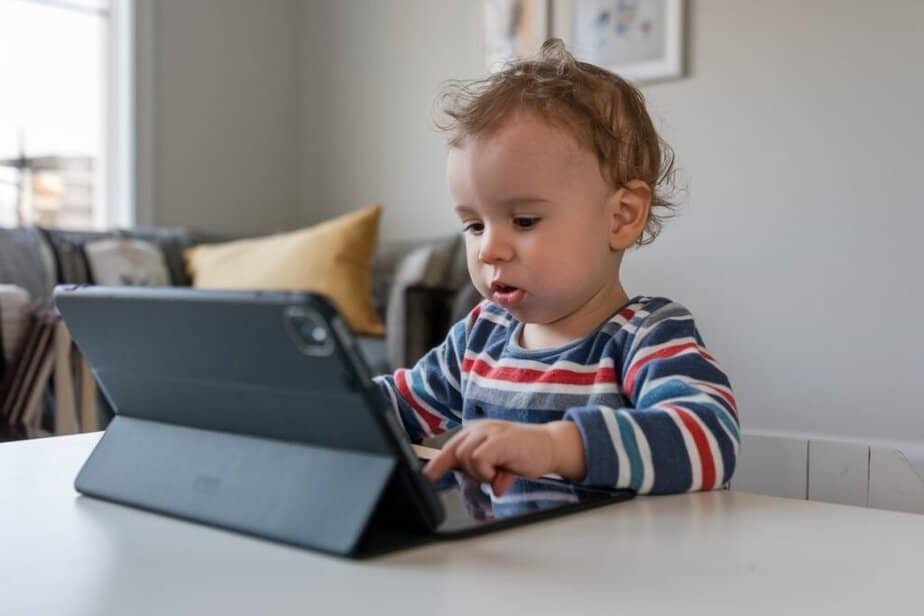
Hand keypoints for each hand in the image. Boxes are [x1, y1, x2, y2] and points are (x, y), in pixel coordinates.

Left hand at [423, 420, 586, 495]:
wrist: (550, 446)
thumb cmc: (524, 454)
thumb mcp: (496, 463)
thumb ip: (481, 470)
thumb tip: (473, 481)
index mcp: (476, 432)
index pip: (449, 449)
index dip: (436, 465)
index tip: (427, 479)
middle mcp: (478, 428)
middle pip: (452, 453)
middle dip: (467, 471)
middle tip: (491, 475)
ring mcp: (488, 432)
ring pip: (464, 457)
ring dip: (481, 472)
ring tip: (500, 471)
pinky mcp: (498, 440)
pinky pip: (478, 459)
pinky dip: (488, 471)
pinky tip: (502, 472)